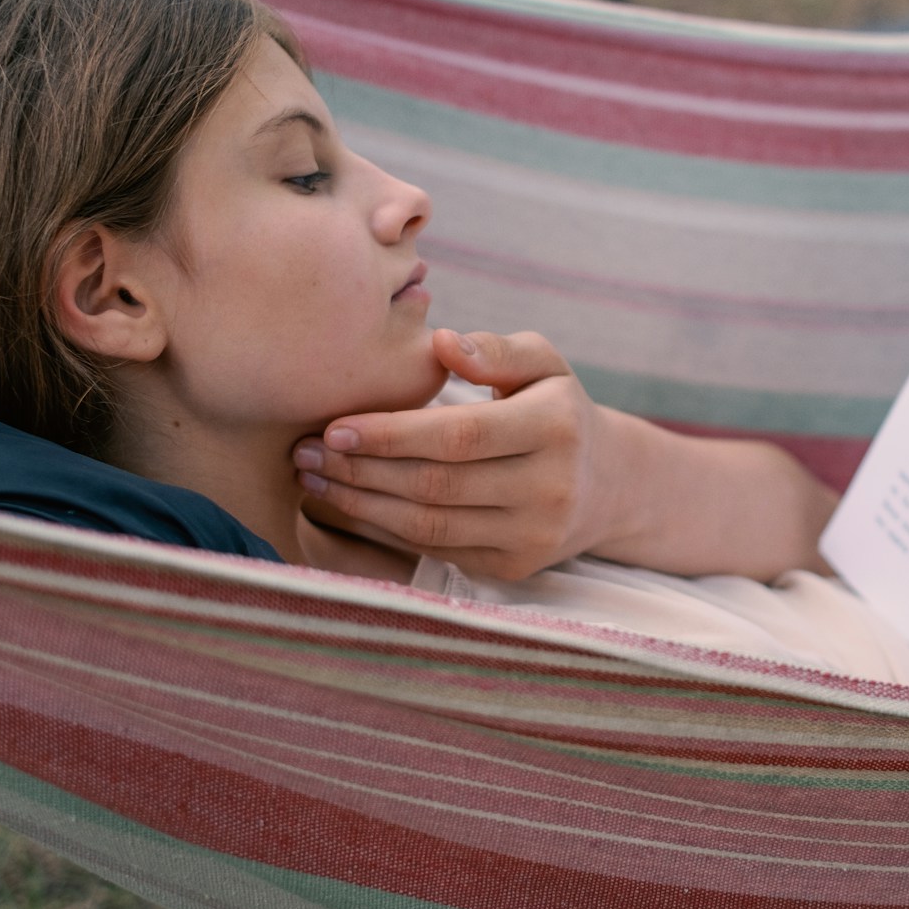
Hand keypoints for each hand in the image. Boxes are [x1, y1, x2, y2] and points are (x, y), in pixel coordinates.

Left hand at [293, 329, 624, 580]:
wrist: (605, 484)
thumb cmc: (554, 406)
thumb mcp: (544, 362)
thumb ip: (496, 349)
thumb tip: (442, 342)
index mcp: (556, 426)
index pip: (461, 435)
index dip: (392, 434)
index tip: (334, 426)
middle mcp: (551, 487)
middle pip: (437, 484)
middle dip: (362, 469)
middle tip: (303, 452)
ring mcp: (533, 535)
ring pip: (430, 525)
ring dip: (361, 504)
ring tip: (314, 479)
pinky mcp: (513, 567)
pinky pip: (435, 550)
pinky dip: (383, 528)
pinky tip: (348, 504)